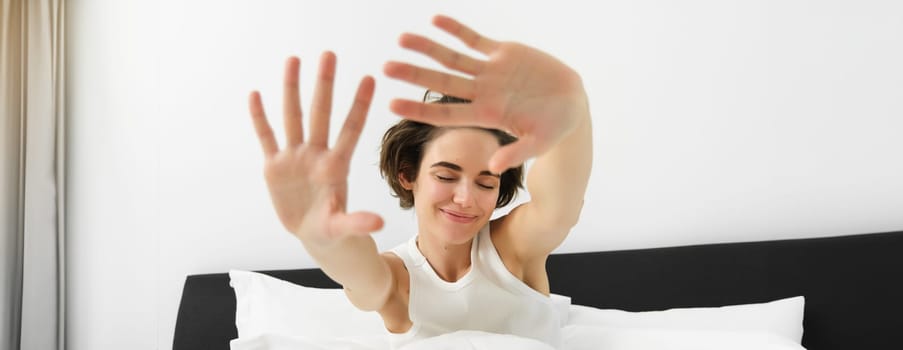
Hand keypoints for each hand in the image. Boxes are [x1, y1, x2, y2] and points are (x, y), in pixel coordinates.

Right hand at [249, 52, 382, 244]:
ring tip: (293, 59)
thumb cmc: (334, 228)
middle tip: (330, 54)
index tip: (370, 78)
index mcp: (337, 166)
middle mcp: (316, 154)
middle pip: (321, 113)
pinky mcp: (275, 165)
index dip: (359, 105)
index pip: (351, 129)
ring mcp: (295, 157)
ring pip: (292, 117)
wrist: (314, 235)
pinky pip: (266, 137)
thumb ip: (358, 222)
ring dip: (292, 89)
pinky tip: (256, 94)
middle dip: (324, 85)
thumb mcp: (345, 227)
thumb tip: (379, 223)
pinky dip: (260, 117)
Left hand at [384, 15, 588, 174]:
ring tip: (401, 39)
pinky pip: (474, 40)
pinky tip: (435, 20)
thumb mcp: (538, 144)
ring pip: (452, 57)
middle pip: (441, 81)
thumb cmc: (554, 129)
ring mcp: (491, 72)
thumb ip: (517, 153)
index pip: (445, 113)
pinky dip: (456, 29)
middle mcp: (483, 92)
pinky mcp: (504, 53)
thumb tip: (494, 167)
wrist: (572, 103)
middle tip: (385, 67)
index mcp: (487, 115)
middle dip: (414, 74)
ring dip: (427, 47)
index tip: (391, 104)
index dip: (418, 108)